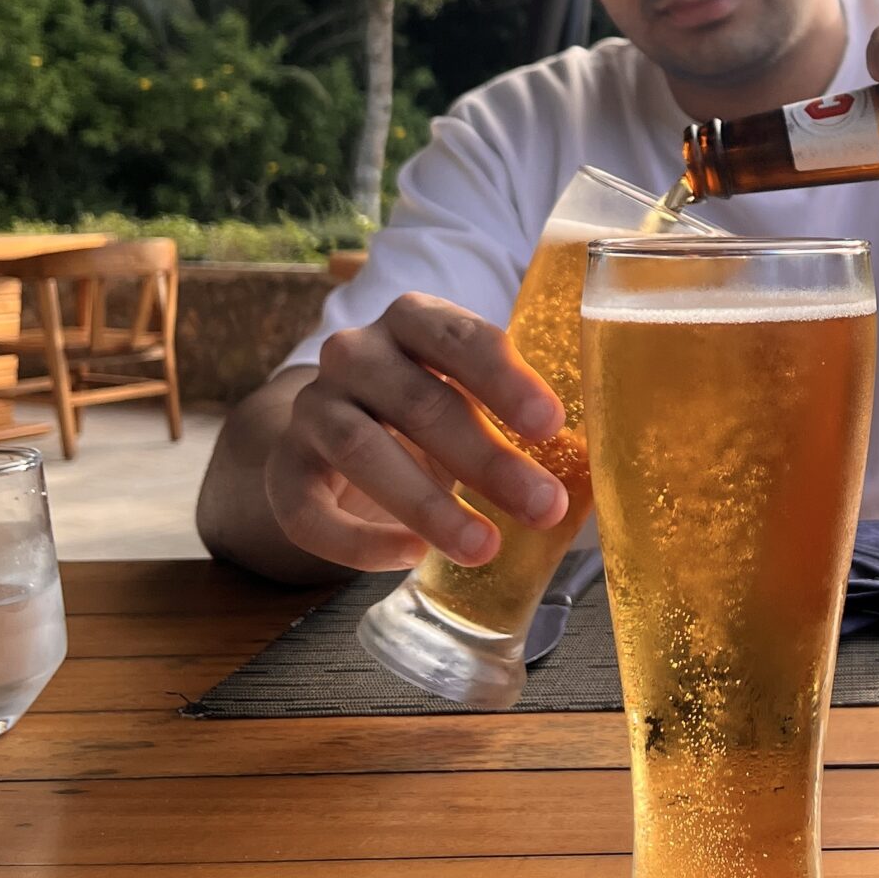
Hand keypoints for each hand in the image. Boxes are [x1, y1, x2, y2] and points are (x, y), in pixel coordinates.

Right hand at [265, 294, 567, 572]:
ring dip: (427, 504)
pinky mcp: (285, 469)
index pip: (459, 338)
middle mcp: (355, 354)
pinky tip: (408, 558)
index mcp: (413, 320)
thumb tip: (593, 467)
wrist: (341, 427)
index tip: (552, 427)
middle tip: (543, 506)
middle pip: (418, 401)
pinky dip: (357, 540)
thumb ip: (523, 413)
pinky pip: (307, 508)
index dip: (506, 381)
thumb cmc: (436, 405)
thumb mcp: (475, 391)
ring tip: (484, 546)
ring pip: (360, 449)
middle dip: (486, 459)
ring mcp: (313, 408)